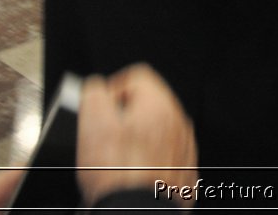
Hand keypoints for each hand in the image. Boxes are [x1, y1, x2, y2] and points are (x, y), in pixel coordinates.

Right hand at [75, 64, 197, 207]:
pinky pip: (164, 156)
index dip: (111, 90)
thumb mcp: (93, 124)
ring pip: (157, 131)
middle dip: (124, 117)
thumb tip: (96, 87)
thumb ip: (94, 94)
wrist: (137, 212)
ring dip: (136, 140)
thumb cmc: (118, 176)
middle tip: (105, 137)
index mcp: (159, 105)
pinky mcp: (184, 172)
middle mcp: (179, 123)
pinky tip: (132, 174)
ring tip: (116, 159)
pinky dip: (148, 161)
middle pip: (148, 104)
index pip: (136, 76)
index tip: (100, 108)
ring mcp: (184, 149)